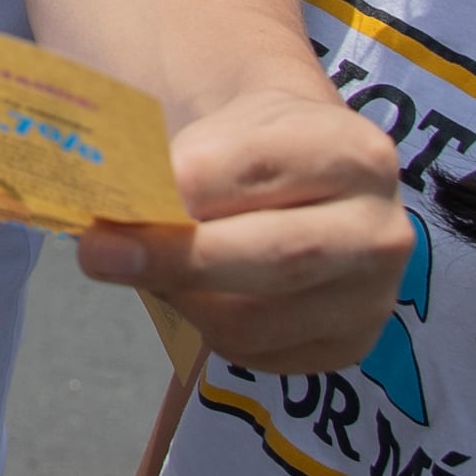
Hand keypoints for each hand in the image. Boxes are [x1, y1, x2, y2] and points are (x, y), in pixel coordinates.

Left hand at [73, 78, 408, 375]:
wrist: (296, 172)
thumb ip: (164, 154)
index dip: (183, 184)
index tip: (117, 192)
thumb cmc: (240, 141)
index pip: (258, 170)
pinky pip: (254, 354)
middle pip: (271, 256)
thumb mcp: (211, 121)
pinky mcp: (345, 347)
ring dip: (179, 295)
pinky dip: (202, 324)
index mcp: (353, 151)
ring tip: (143, 263)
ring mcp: (371, 298)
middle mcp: (379, 229)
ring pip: (251, 320)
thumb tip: (106, 204)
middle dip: (174, 257)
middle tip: (96, 251)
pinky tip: (190, 289)